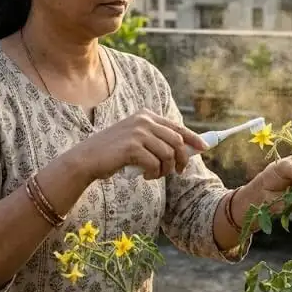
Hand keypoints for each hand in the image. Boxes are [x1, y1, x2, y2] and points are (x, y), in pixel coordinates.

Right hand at [69, 109, 207, 181]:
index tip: (204, 148)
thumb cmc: (113, 153)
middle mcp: (143, 120)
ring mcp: (138, 132)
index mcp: (146, 115)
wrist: (87, 159)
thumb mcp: (136, 140)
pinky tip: (145, 176)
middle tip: (179, 172)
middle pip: (177, 141)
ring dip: (166, 169)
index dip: (193, 138)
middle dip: (182, 159)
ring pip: (168, 154)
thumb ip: (156, 140)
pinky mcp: (132, 147)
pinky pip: (155, 164)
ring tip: (155, 174)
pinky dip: (154, 174)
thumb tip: (185, 150)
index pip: (177, 127)